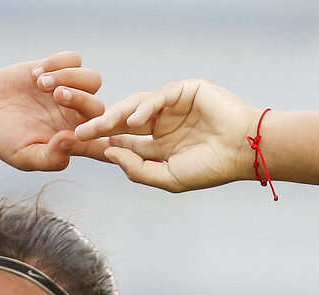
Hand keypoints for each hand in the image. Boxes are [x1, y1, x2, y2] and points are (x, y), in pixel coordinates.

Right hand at [0, 51, 105, 170]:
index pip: (104, 145)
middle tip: (55, 96)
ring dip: (69, 78)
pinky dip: (57, 63)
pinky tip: (35, 74)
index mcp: (74, 141)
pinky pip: (73, 59)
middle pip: (101, 107)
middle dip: (81, 99)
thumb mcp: (23, 156)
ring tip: (40, 84)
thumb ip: (49, 158)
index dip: (111, 142)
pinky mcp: (56, 69)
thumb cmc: (2, 138)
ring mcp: (69, 91)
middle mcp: (76, 116)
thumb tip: (73, 141)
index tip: (94, 133)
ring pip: (93, 79)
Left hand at [73, 79, 260, 191]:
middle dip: (100, 127)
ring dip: (116, 116)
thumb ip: (138, 169)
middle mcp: (162, 125)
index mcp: (159, 147)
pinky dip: (144, 107)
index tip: (75, 148)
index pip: (123, 144)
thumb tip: (108, 153)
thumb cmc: (212, 168)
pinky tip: (135, 120)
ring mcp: (172, 107)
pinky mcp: (183, 91)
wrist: (244, 151)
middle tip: (79, 133)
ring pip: (135, 107)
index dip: (100, 145)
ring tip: (101, 126)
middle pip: (122, 124)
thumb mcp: (169, 178)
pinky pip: (157, 96)